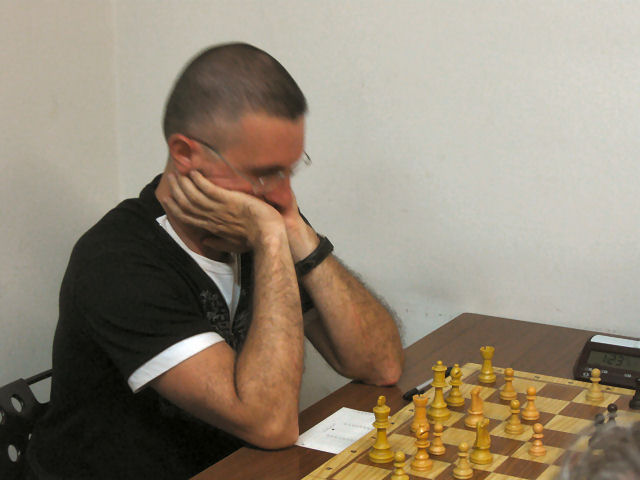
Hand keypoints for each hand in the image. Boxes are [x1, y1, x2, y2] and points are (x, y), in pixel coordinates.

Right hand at [160, 171, 284, 248]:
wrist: (267, 234)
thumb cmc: (254, 240)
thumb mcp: (233, 245)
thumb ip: (218, 242)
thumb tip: (205, 242)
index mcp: (212, 227)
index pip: (187, 217)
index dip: (174, 207)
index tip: (167, 198)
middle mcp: (211, 217)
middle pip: (186, 203)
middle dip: (176, 190)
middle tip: (171, 178)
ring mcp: (219, 208)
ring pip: (194, 195)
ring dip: (184, 182)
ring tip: (180, 171)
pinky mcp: (228, 199)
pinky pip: (208, 188)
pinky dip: (199, 180)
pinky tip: (194, 172)